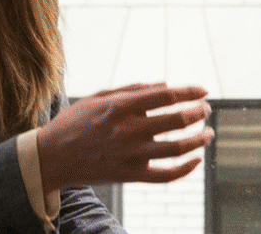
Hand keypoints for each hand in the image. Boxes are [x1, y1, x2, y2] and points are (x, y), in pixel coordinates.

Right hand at [33, 82, 214, 190]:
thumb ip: (132, 90)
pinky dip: (186, 169)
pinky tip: (196, 160)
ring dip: (200, 139)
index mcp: (121, 106)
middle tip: (205, 110)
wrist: (53, 157)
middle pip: (177, 120)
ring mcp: (131, 155)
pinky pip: (166, 175)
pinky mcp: (131, 175)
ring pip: (178, 148)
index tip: (203, 91)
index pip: (166, 95)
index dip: (190, 92)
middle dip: (198, 113)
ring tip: (208, 134)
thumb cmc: (75, 123)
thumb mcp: (98, 98)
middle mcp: (129, 130)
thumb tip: (166, 86)